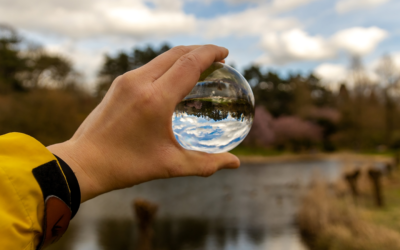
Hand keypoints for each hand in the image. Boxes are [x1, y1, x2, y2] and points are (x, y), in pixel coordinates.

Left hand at [48, 45, 239, 201]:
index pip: (189, 64)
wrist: (83, 162)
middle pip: (176, 53)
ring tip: (199, 66)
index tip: (225, 53)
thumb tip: (235, 163)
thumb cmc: (127, 165)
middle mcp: (140, 82)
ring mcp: (126, 81)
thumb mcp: (170, 166)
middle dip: (200, 50)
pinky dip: (167, 66)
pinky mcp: (118, 84)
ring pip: (161, 58)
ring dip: (183, 56)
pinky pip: (149, 67)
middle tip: (217, 58)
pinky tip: (174, 79)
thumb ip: (206, 163)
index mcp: (155, 99)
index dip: (210, 53)